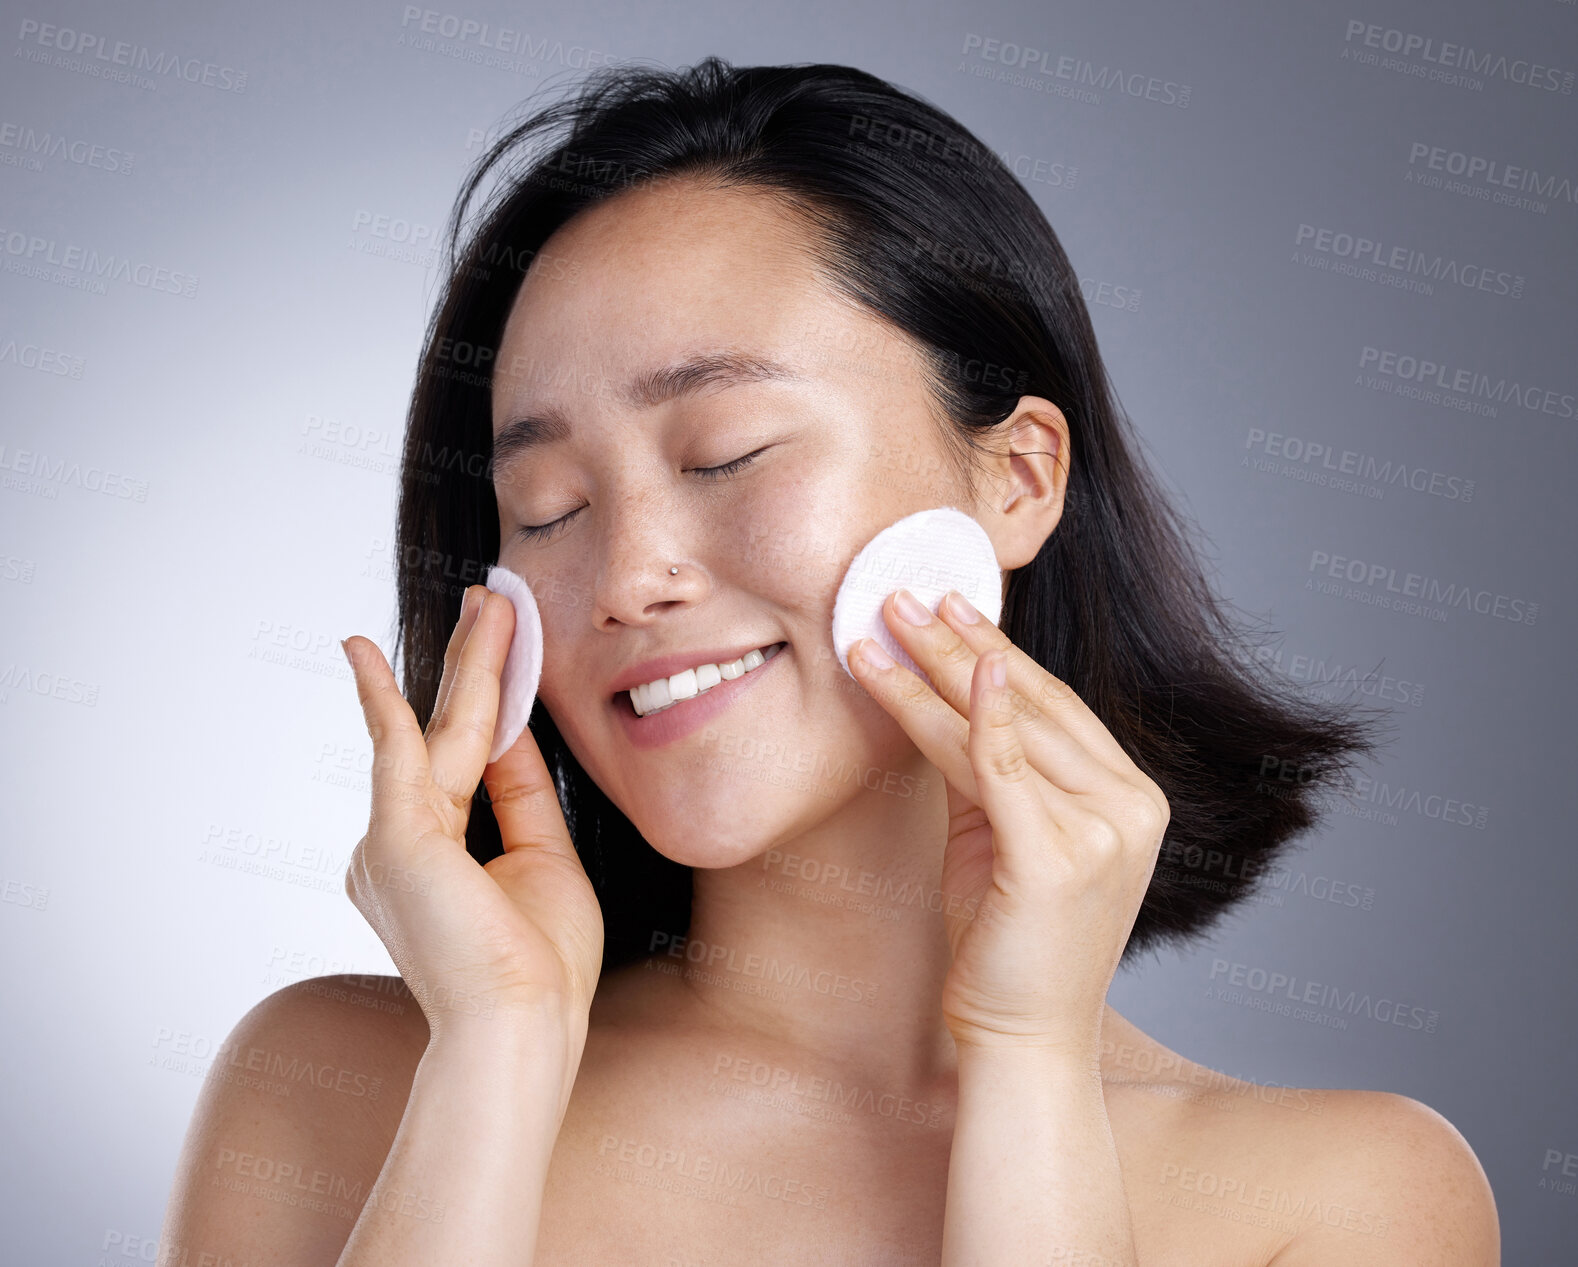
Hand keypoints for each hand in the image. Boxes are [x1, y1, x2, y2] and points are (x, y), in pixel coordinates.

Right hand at [341, 585, 602, 1044]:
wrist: (522, 1025)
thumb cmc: (539, 966)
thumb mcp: (544, 862)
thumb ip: (522, 794)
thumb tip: (514, 730)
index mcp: (431, 858)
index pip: (472, 763)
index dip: (496, 704)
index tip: (511, 652)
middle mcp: (396, 846)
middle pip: (450, 734)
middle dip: (475, 665)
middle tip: (491, 602)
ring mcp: (389, 840)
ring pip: (440, 730)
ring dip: (469, 662)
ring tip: (490, 600)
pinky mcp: (393, 837)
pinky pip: (394, 749)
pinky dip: (380, 696)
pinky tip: (359, 651)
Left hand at [847, 588, 1168, 1065]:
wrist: (1023, 1039)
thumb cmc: (1007, 943)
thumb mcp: (1003, 839)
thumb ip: (992, 773)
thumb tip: (946, 699)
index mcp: (1130, 798)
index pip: (1053, 706)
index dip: (994, 649)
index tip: (948, 605)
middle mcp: (1130, 806)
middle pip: (1028, 702)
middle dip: (957, 642)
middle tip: (903, 594)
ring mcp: (1103, 832)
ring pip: (1002, 727)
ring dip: (935, 668)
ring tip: (883, 623)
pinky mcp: (1057, 859)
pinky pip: (1001, 768)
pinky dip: (968, 714)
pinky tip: (932, 669)